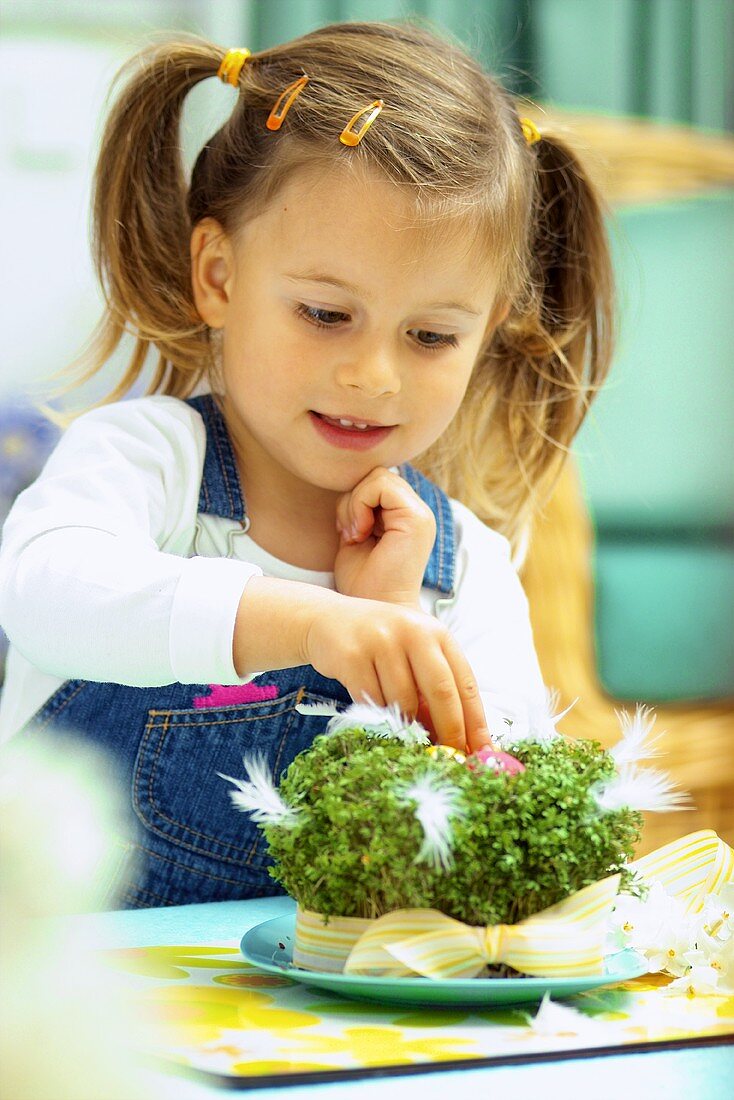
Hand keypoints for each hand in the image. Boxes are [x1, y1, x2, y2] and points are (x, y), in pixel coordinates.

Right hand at [303, 594, 491, 753]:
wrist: (326, 620)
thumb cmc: (378, 645)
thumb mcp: (412, 655)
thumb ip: (434, 688)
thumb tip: (458, 741)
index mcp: (436, 633)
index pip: (465, 683)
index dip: (475, 722)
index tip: (482, 752)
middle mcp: (413, 631)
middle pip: (442, 692)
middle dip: (450, 731)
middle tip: (450, 759)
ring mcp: (381, 641)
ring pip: (404, 702)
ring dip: (405, 725)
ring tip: (400, 727)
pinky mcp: (352, 655)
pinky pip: (372, 702)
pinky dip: (376, 715)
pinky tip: (372, 710)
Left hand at [333, 467, 435, 606]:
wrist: (373, 612)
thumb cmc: (362, 583)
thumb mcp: (355, 535)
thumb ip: (359, 508)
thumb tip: (350, 479)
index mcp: (407, 517)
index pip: (377, 482)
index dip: (355, 499)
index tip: (348, 532)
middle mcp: (418, 513)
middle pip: (377, 475)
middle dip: (354, 500)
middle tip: (350, 533)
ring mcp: (421, 515)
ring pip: (378, 476)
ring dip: (355, 504)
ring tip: (355, 535)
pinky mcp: (416, 519)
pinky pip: (380, 485)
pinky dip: (360, 504)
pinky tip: (359, 533)